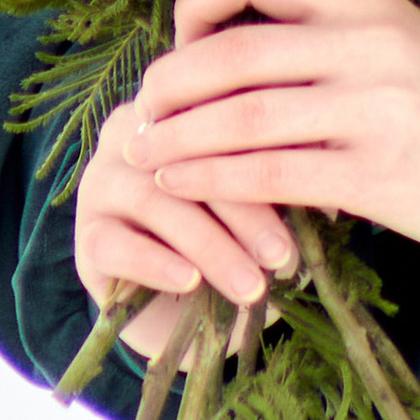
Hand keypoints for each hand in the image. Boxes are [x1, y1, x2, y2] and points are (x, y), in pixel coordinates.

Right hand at [73, 94, 295, 364]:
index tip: (316, 191)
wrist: (190, 312)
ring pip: (154, 200)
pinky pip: (116, 243)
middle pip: (189, 156)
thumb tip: (333, 182)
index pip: (220, 112)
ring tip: (250, 287)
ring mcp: (102, 180)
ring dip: (209, 246)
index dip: (268, 150)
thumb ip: (288, 178)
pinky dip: (156, 264)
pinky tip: (189, 284)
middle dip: (244, 208)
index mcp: (182, 107)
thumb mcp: (270, 204)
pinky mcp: (86, 235)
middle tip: (284, 256)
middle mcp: (136, 133)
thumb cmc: (241, 240)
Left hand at [128, 0, 419, 271]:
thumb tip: (240, 53)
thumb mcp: (402, 43)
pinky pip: (271, 173)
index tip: (177, 39)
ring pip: (242, 117)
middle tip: (139, 110)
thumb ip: (331, 36)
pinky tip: (184, 188)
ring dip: (178, 139)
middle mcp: (365, 43)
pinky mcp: (375, 174)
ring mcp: (371, 108)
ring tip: (144, 153)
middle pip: (233, 53)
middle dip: (169, 85)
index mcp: (366, 1)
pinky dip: (214, 180)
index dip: (198, 2)